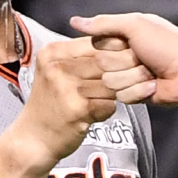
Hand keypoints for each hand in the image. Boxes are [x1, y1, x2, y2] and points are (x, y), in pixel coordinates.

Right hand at [0, 36, 155, 177]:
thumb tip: (108, 39)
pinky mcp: (76, 110)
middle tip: (143, 71)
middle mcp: (57, 68)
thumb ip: (76, 56)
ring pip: (110, 83)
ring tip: (130, 92)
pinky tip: (103, 111)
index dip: (117, 49)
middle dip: (126, 67)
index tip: (132, 55)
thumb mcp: (54, 72)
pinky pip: (108, 104)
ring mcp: (66, 89)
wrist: (34, 139)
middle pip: (105, 61)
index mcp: (53, 53)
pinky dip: (110, 109)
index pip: (95, 43)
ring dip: (124, 90)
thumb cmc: (50, 105)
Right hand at [73, 12, 177, 107]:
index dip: (110, 46)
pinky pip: (122, 97)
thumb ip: (104, 24)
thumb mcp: (135, 25)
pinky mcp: (135, 95)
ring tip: (151, 72)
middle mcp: (123, 56)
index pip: (95, 44)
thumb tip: (76, 22)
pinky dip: (139, 91)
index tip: (126, 43)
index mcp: (123, 37)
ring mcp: (129, 76)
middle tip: (143, 58)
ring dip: (133, 77)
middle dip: (123, 62)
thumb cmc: (169, 45)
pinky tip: (153, 86)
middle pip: (101, 65)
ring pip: (110, 82)